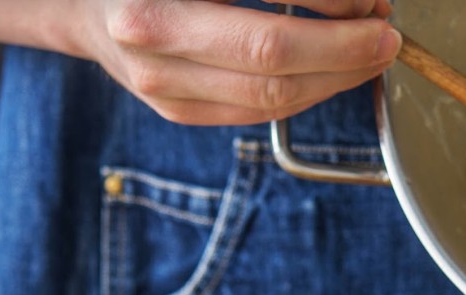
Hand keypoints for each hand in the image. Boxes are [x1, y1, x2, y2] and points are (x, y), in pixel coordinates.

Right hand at [72, 0, 400, 124]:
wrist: (79, 0)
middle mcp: (149, 30)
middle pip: (270, 55)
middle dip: (345, 48)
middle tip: (387, 33)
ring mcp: (158, 81)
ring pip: (270, 97)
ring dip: (336, 78)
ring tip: (369, 53)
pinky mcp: (175, 111)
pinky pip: (256, 113)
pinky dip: (307, 93)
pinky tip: (333, 72)